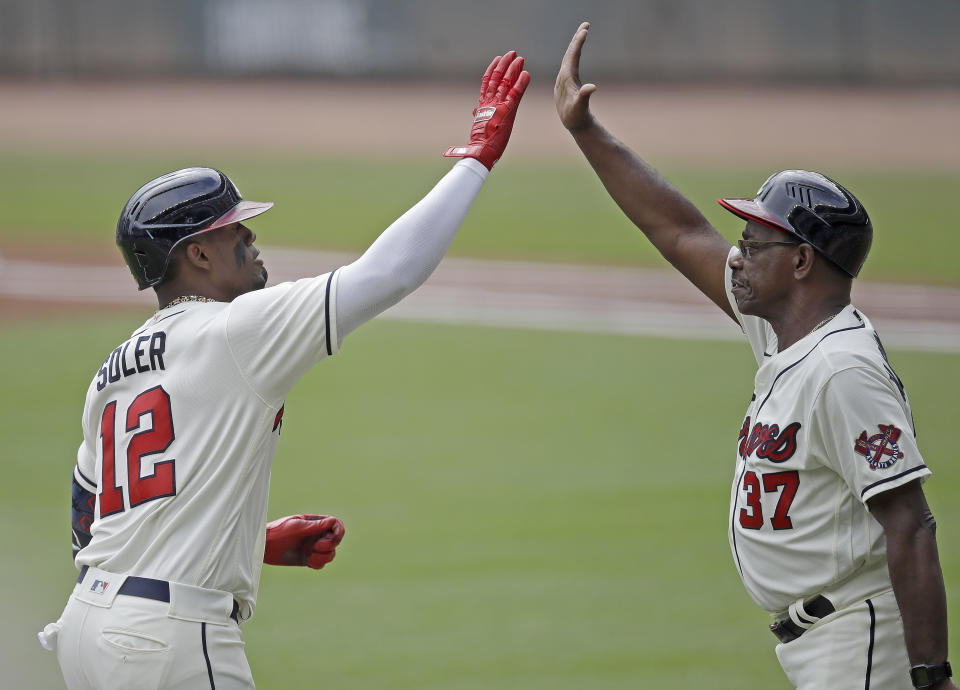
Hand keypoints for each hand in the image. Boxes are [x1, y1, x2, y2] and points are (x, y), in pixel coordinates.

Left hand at [264, 514, 344, 569]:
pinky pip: (321, 564)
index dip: (338, 532)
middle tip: (315, 547)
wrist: (264, 546)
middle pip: (335, 541)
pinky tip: (308, 561)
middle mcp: (317, 535)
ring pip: (330, 554)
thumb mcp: (298, 527)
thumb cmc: (278, 531)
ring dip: (324, 556)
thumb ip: (316, 526)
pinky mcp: (308, 559)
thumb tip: (333, 522)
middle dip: (329, 545)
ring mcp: (313, 547)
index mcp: (316, 523)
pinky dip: (318, 563)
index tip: (331, 537)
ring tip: (311, 557)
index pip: (336, 525)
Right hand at [443, 50, 530, 169]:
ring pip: (506, 82)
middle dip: (505, 64)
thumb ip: (478, 115)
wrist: (480, 151)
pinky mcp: (507, 111)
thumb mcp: (479, 125)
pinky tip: (526, 73)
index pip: (487, 82)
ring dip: (513, 69)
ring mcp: (498, 105)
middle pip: (497, 78)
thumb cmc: (479, 143)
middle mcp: (490, 102)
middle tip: (512, 53)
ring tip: (520, 58)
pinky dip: (521, 83)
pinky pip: (515, 94)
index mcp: (483, 105)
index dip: (492, 69)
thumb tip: (475, 111)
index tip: (497, 59)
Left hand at [555, 22, 596, 131]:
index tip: (584, 30)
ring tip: (583, 32)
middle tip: (585, 24)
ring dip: (576, 44)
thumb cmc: (576, 116)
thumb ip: (584, 96)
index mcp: (566, 78)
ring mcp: (564, 78)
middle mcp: (563, 75)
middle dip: (577, 38)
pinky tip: (576, 50)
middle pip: (570, 53)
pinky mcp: (566, 81)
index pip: (572, 56)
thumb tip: (592, 87)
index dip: (578, 43)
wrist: (571, 123)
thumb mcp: (580, 107)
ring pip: (569, 56)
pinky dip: (574, 53)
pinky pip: (570, 62)